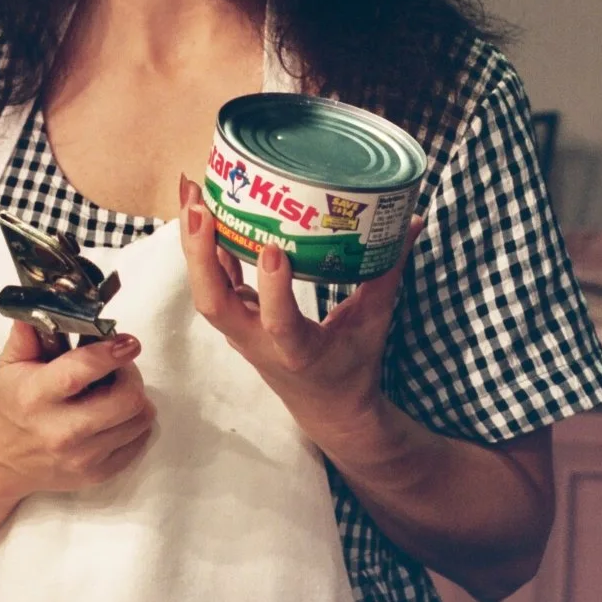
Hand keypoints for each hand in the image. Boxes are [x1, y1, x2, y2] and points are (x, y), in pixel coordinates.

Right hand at [0, 322, 156, 496]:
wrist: (0, 458)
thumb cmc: (12, 401)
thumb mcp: (11, 362)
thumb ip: (31, 329)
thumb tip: (52, 297)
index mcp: (36, 396)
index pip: (81, 372)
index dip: (111, 353)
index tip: (128, 341)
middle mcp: (60, 431)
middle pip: (124, 400)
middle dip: (130, 375)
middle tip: (120, 366)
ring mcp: (81, 458)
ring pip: (138, 420)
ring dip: (136, 398)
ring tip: (117, 389)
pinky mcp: (96, 475)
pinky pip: (138, 442)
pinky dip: (135, 424)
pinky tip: (116, 414)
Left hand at [179, 175, 420, 438]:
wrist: (327, 410)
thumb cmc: (353, 367)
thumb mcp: (374, 322)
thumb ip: (389, 272)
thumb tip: (410, 222)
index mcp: (297, 351)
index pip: (277, 324)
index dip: (271, 290)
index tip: (273, 250)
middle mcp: (258, 343)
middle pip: (214, 304)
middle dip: (200, 255)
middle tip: (200, 206)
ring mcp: (241, 332)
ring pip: (205, 291)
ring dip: (193, 243)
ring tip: (191, 191)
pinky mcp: (236, 319)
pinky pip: (212, 281)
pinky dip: (203, 246)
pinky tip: (199, 204)